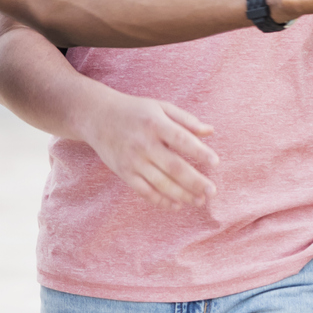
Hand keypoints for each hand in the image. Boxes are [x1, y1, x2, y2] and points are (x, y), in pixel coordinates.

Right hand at [74, 88, 218, 207]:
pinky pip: (145, 191)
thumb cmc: (135, 110)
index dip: (199, 152)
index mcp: (155, 123)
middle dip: (195, 181)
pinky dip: (161, 201)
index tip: (215, 162)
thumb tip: (211, 132)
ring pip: (161, 183)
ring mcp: (132, 160)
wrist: (97, 117)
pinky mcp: (124, 173)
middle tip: (212, 191)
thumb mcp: (160, 107)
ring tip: (199, 201)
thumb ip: (186, 119)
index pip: (181, 139)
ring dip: (182, 195)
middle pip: (173, 167)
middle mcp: (143, 143)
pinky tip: (177, 205)